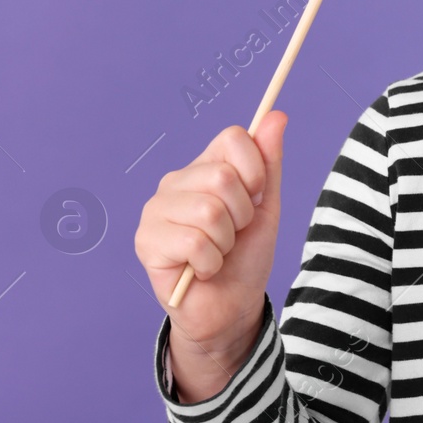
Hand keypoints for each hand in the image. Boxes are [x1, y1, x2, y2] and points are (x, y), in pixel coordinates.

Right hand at [133, 112, 287, 353]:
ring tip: (218, 252)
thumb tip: (276, 115)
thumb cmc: (246, 256)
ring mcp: (156, 211)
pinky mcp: (145, 242)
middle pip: (223, 176)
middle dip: (242, 214)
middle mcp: (175, 182)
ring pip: (209, 210)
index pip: (234, 138)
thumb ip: (268, 162)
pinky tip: (202, 269)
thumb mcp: (267, 206)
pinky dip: (210, 262)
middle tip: (233, 234)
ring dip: (225, 241)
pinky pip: (193, 242)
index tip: (256, 198)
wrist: (232, 307)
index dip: (256, 171)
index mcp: (204, 167)